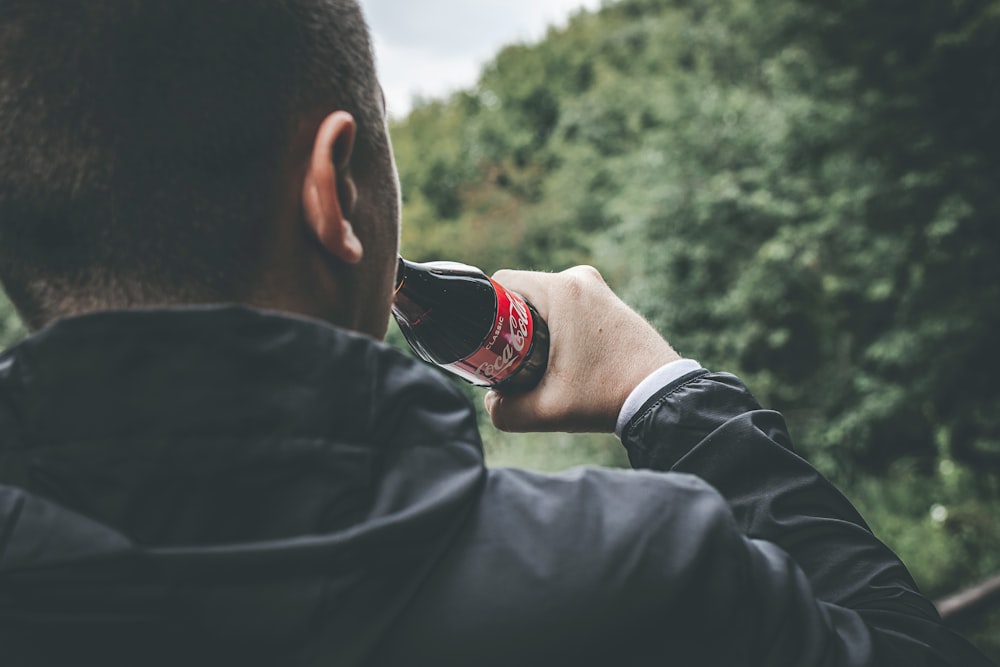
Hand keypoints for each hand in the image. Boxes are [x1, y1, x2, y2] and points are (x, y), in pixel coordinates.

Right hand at [485, 265, 680, 432]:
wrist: (662, 397)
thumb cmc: (607, 397)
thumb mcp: (547, 411)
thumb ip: (504, 411)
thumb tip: (491, 402)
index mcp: (562, 290)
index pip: (503, 281)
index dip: (485, 310)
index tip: (487, 341)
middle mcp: (580, 278)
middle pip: (524, 291)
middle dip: (510, 323)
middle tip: (508, 357)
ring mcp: (598, 287)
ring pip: (546, 298)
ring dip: (535, 324)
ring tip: (536, 361)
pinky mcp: (609, 300)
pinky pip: (568, 303)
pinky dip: (558, 323)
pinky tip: (561, 355)